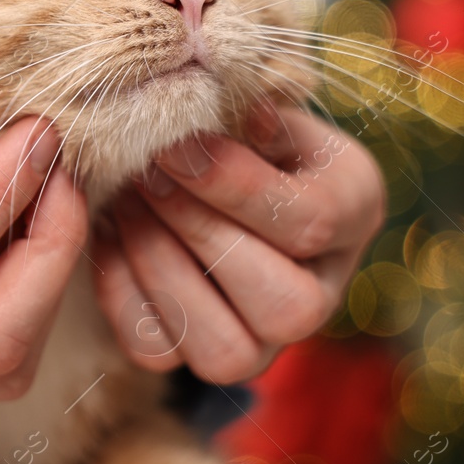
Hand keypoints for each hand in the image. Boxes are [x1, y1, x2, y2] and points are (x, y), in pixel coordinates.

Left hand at [92, 105, 383, 384]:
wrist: (213, 170)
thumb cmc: (241, 130)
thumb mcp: (258, 106)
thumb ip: (251, 110)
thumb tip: (234, 112)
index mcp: (354, 212)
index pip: (310, 223)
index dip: (233, 186)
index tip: (174, 143)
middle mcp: (322, 296)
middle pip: (284, 305)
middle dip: (199, 233)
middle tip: (144, 175)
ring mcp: (265, 343)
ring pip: (225, 354)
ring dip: (160, 270)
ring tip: (123, 203)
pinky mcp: (202, 357)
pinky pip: (159, 355)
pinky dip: (123, 297)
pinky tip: (109, 235)